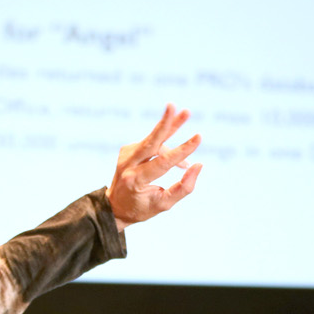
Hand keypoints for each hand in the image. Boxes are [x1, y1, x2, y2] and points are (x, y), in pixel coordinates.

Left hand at [108, 104, 202, 230]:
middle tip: (173, 105)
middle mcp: (128, 164)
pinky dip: (166, 149)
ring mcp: (126, 154)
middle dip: (164, 122)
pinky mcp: (127, 149)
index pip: (162, 163)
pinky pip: (152, 144)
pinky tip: (175, 158)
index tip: (198, 137)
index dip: (182, 151)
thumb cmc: (142, 207)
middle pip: (150, 141)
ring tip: (187, 113)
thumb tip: (198, 165)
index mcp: (136, 180)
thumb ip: (183, 187)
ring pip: (154, 139)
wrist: (115, 206)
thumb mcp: (164, 204)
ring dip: (171, 127)